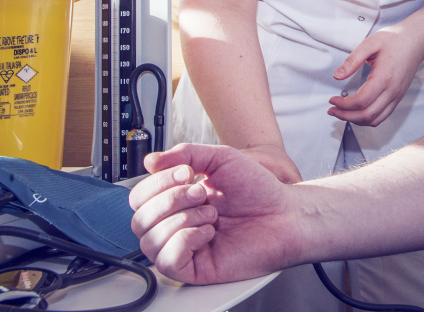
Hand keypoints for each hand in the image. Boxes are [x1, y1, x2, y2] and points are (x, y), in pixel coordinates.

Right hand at [129, 144, 298, 283]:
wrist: (285, 212)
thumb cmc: (258, 189)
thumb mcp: (220, 158)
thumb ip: (185, 154)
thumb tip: (150, 161)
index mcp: (177, 200)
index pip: (139, 197)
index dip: (156, 183)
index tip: (186, 172)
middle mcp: (176, 224)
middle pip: (139, 219)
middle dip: (170, 199)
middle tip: (200, 192)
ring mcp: (184, 248)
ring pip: (148, 241)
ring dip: (181, 219)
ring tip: (211, 213)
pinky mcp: (194, 269)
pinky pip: (167, 261)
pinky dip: (184, 241)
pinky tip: (207, 233)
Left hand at [328, 29, 423, 126]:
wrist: (416, 41)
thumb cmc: (394, 40)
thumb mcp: (370, 43)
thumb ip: (352, 60)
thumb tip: (337, 76)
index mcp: (384, 77)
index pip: (361, 101)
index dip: (343, 104)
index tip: (332, 99)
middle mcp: (392, 91)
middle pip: (367, 115)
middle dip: (345, 115)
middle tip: (332, 110)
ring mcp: (397, 96)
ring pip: (375, 120)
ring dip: (356, 120)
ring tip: (342, 113)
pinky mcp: (398, 97)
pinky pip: (383, 116)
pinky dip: (368, 119)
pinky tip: (357, 111)